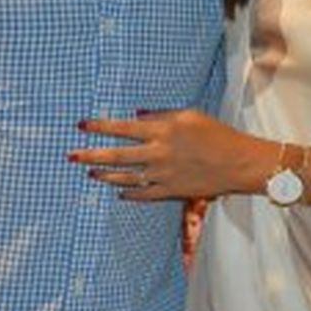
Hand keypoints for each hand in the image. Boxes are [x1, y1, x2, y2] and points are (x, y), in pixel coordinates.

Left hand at [70, 110, 279, 201]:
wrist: (239, 163)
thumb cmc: (217, 134)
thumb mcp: (189, 116)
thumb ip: (160, 116)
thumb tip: (135, 117)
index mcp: (162, 131)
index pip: (121, 128)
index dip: (99, 127)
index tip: (81, 126)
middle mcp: (158, 154)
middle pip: (115, 156)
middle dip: (90, 155)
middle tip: (71, 155)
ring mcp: (162, 176)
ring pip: (124, 177)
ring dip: (105, 175)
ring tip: (91, 173)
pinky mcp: (170, 192)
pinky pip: (142, 194)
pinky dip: (128, 192)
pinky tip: (118, 191)